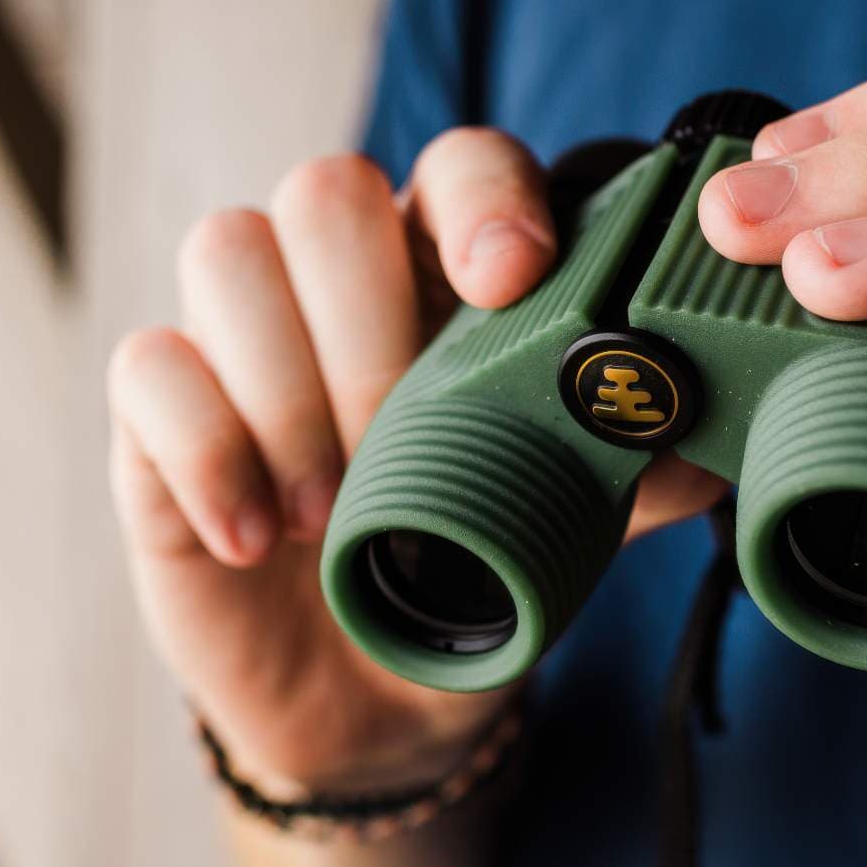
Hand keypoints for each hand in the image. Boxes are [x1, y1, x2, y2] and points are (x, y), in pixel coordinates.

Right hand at [110, 131, 723, 795]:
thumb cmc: (470, 576)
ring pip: (224, 250)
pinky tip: (253, 539)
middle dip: (365, 315)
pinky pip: (148, 364)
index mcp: (445, 273)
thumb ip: (630, 468)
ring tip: (325, 512)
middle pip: (324, 188)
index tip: (510, 277)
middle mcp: (334, 279)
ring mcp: (235, 335)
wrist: (367, 702)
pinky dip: (205, 449)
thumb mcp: (565, 528)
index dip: (479, 197)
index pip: (455, 165)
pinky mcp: (155, 407)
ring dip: (283, 385)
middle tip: (395, 439)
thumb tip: (719, 438)